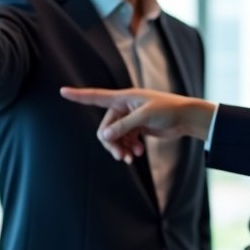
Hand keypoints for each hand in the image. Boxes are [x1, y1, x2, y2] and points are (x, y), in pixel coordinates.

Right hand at [59, 86, 215, 163]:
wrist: (187, 118)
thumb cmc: (168, 110)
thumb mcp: (144, 117)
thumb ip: (123, 127)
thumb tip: (104, 136)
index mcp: (124, 98)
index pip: (96, 96)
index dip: (78, 95)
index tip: (62, 91)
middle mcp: (124, 107)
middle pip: (106, 127)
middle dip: (111, 143)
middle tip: (121, 156)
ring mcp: (131, 118)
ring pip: (115, 136)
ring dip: (120, 148)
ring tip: (130, 158)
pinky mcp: (138, 128)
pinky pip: (125, 140)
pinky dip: (129, 147)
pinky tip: (138, 153)